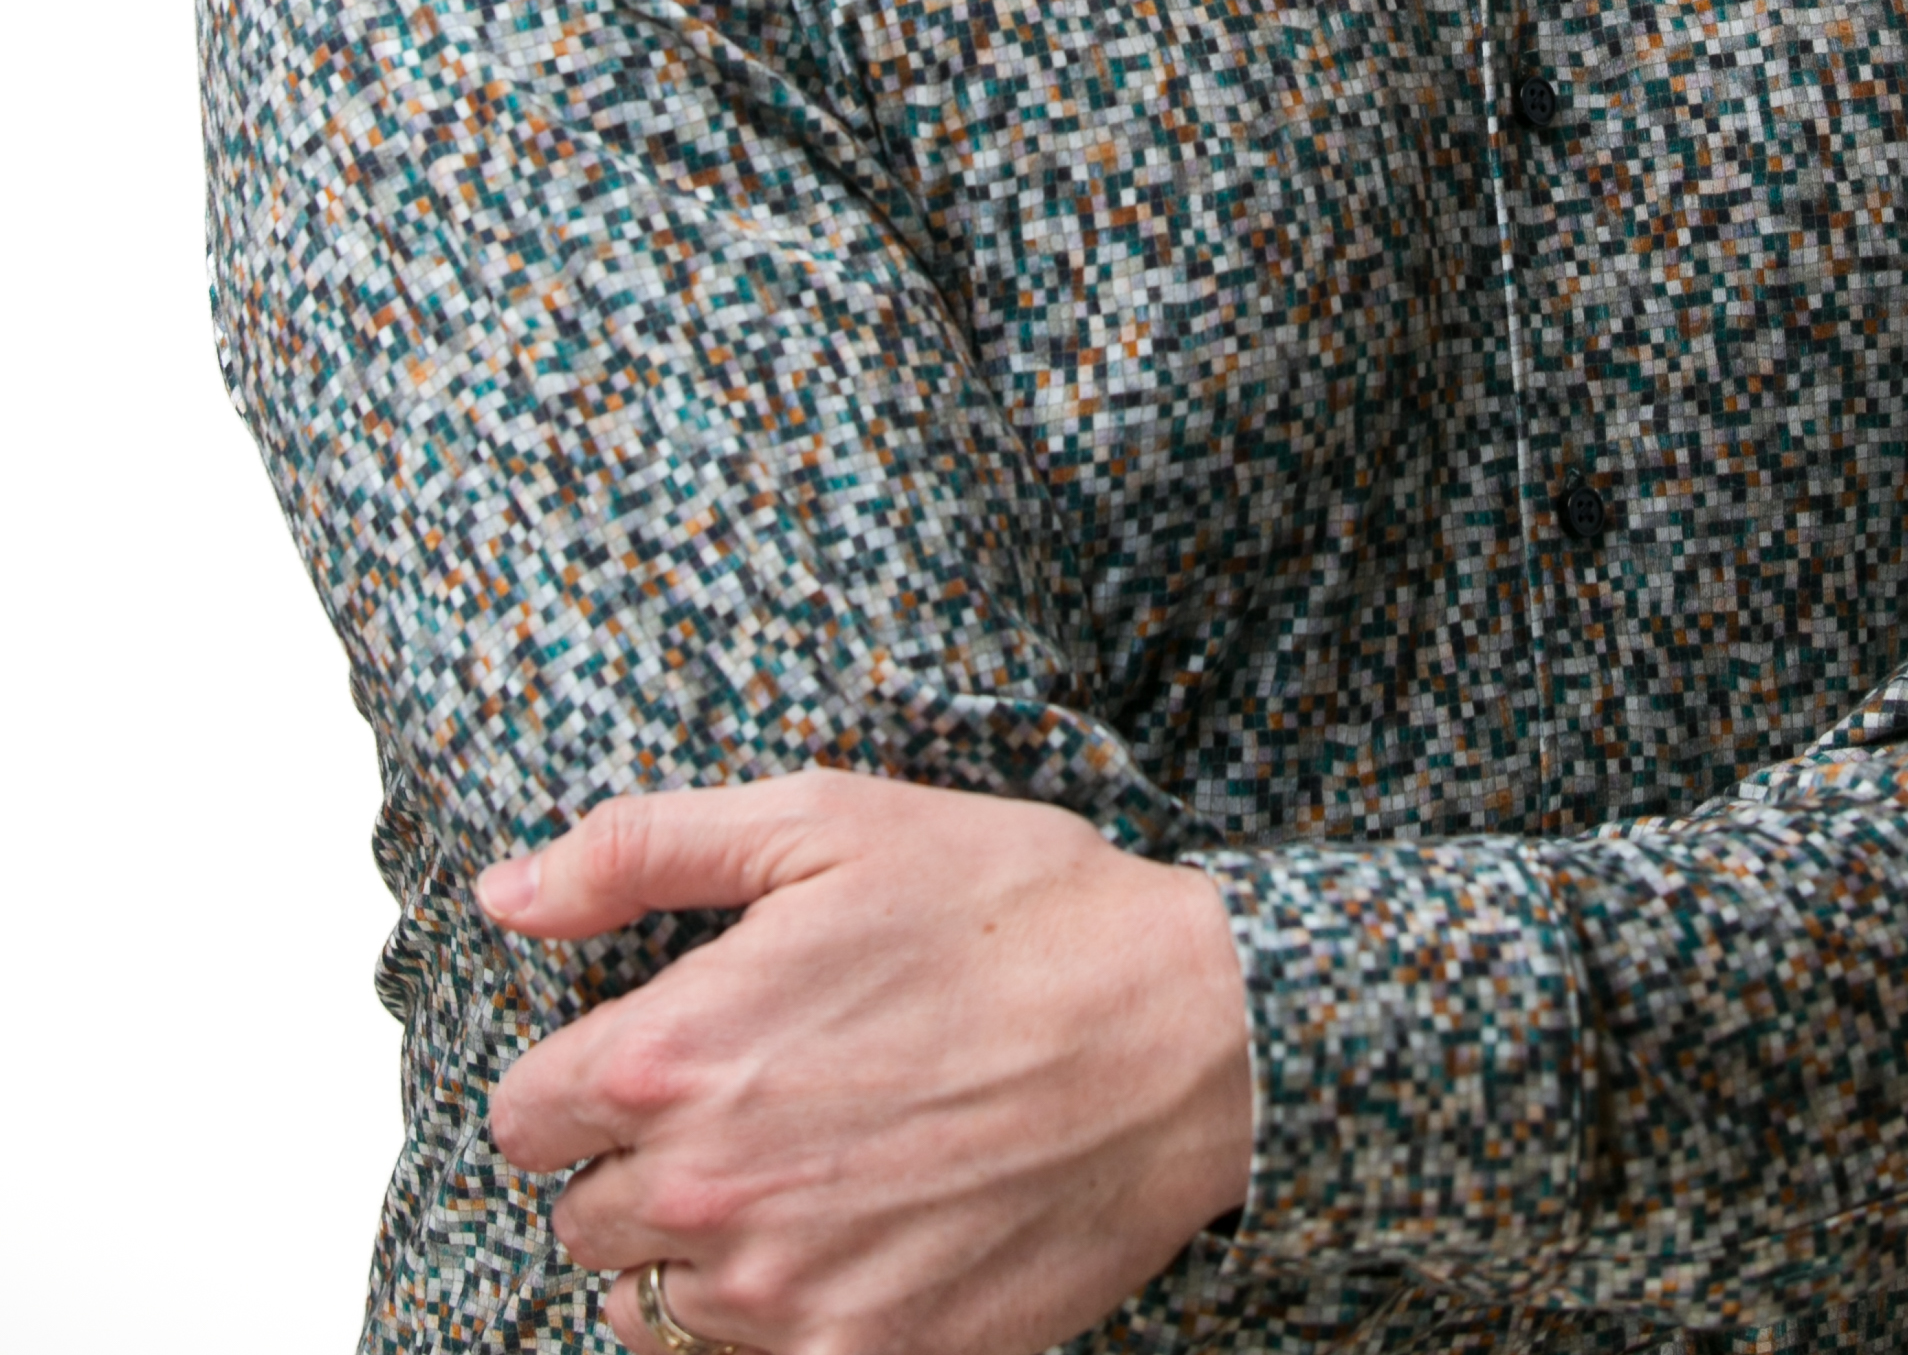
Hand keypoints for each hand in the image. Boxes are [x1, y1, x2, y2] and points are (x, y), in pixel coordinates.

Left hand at [481, 769, 1252, 1354]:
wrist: (1182, 1035)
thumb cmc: (1010, 910)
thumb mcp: (827, 822)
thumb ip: (641, 848)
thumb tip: (504, 892)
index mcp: (674, 1057)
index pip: (523, 1120)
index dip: (581, 1083)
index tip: (654, 1057)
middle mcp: (706, 1196)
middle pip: (584, 1226)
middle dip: (642, 1167)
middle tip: (752, 1105)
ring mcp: (784, 1298)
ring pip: (653, 1314)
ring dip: (702, 1257)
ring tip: (805, 1176)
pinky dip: (784, 1317)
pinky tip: (858, 1239)